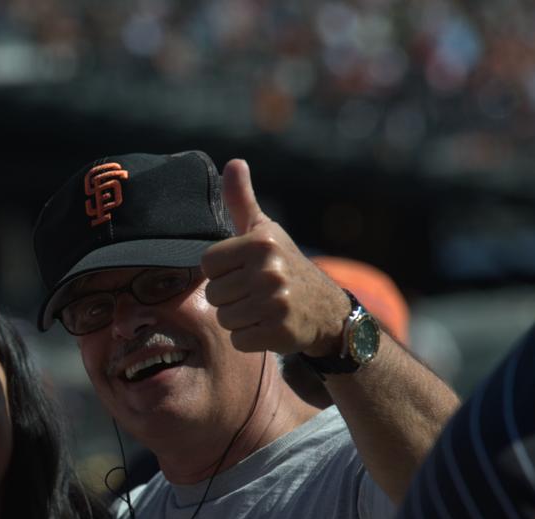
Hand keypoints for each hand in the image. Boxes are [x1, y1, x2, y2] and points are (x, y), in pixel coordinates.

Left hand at [200, 159, 351, 357]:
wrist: (327, 310)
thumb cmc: (285, 265)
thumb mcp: (265, 231)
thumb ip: (242, 200)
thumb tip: (233, 161)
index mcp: (261, 243)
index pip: (207, 264)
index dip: (222, 272)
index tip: (244, 271)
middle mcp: (270, 270)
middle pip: (214, 294)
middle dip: (230, 298)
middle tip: (256, 293)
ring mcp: (276, 302)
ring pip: (224, 319)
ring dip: (239, 319)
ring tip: (262, 309)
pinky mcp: (279, 331)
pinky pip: (239, 340)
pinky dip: (249, 338)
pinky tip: (268, 326)